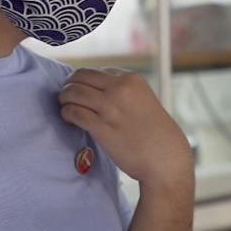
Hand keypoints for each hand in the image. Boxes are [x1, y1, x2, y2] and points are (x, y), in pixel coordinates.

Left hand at [58, 68, 193, 196]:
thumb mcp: (144, 100)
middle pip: (81, 76)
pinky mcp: (102, 128)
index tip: (85, 92)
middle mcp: (121, 89)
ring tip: (66, 106)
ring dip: (64, 98)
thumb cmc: (156, 133)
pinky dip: (66, 113)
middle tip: (67, 95)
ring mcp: (110, 108)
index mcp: (132, 79)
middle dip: (70, 84)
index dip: (88, 82)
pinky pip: (73, 112)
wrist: (165, 158)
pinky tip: (69, 118)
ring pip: (73, 92)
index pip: (98, 72)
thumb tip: (96, 90)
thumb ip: (124, 92)